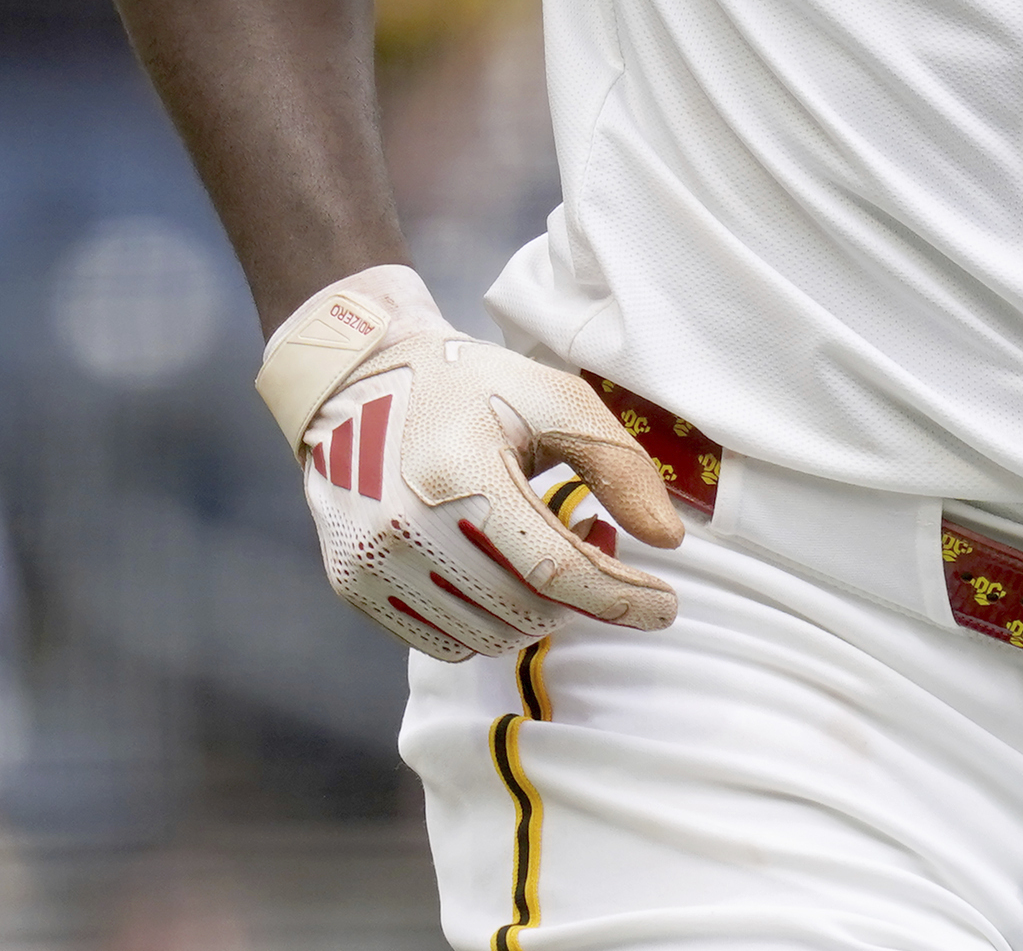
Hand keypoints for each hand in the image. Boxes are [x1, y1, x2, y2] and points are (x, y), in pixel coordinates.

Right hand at [256, 265, 685, 659]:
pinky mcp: (355, 586)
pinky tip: (498, 565)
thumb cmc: (467, 387)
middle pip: (526, 611)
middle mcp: (404, 527)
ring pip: (489, 638)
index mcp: (458, 473)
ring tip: (543, 545)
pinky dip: (488, 619)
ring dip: (537, 609)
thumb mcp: (554, 400)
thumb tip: (668, 541)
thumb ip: (617, 466)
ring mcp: (372, 563)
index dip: (619, 597)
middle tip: (596, 535)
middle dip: (582, 593)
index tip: (664, 607)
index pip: (552, 570)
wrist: (358, 380)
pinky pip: (445, 642)